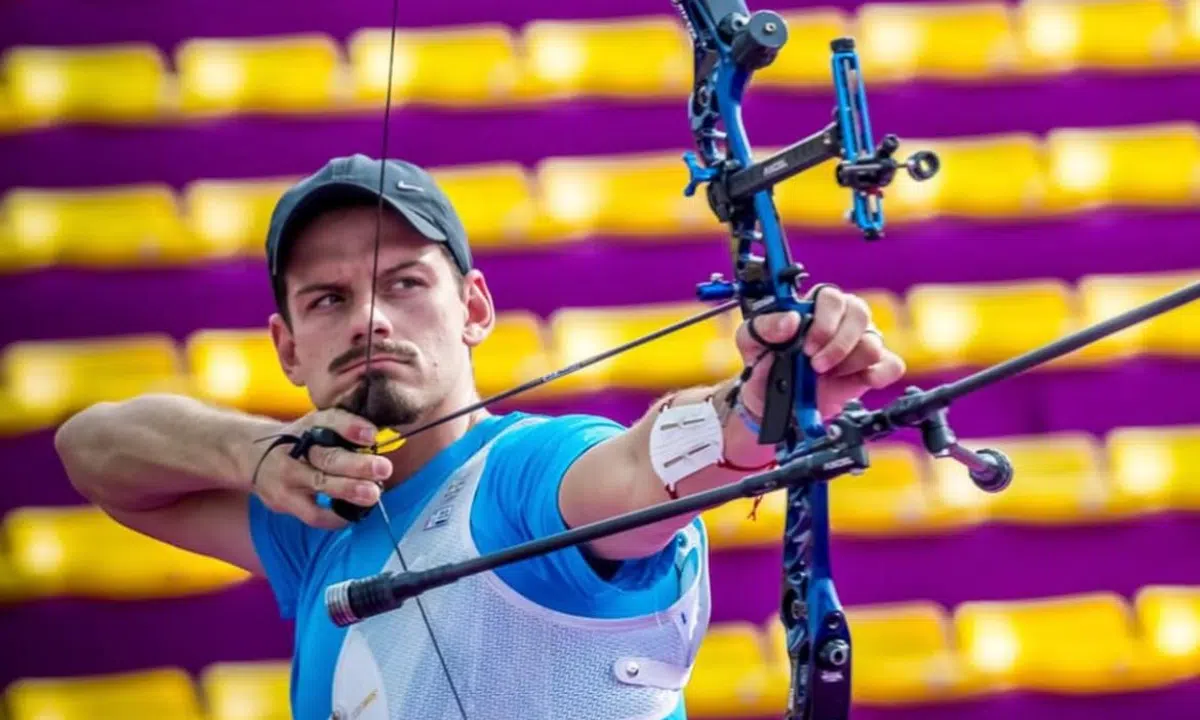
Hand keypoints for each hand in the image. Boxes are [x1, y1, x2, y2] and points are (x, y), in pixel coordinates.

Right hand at [247, 409, 391, 528]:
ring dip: (349, 492)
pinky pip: (313, 515)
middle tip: (383, 468)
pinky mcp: (283, 502)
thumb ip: (344, 427)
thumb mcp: (315, 425)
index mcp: (306, 427)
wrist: (252, 456)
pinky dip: (336, 517)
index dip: (351, 428)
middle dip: (358, 465)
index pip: (329, 421)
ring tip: (372, 495)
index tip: (372, 435)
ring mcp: (287, 478)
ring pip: (320, 486)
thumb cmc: (295, 440)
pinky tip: (355, 513)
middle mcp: (294, 451)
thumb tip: (374, 437)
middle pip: (327, 458)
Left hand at [734, 286, 905, 418]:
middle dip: (837, 344)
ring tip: (827, 375)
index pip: (831, 297)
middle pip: (859, 313)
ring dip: (849, 363)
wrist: (769, 401)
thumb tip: (790, 320)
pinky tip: (859, 381)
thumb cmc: (763, 363)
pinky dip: (879, 374)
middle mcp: (842, 320)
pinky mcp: (872, 369)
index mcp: (814, 307)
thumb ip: (765, 326)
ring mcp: (860, 343)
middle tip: (816, 365)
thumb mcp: (750, 341)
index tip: (808, 346)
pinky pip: (892, 365)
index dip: (824, 321)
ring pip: (873, 342)